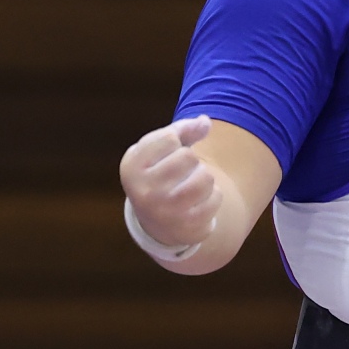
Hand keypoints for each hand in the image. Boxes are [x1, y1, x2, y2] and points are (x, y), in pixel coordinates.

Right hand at [121, 115, 220, 249]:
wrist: (157, 221)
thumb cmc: (159, 173)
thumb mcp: (160, 149)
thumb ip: (181, 130)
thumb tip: (205, 122)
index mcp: (132, 167)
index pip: (170, 138)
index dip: (177, 142)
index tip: (169, 153)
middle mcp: (143, 192)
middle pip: (189, 158)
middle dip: (192, 162)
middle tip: (182, 173)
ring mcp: (165, 212)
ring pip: (205, 178)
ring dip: (205, 178)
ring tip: (193, 185)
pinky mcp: (186, 227)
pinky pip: (216, 198)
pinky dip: (213, 196)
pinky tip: (200, 202)